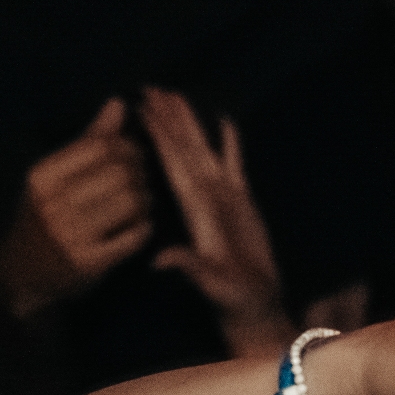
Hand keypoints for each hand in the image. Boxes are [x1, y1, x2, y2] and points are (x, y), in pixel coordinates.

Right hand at [0, 98, 153, 317]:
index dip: (128, 148)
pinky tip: (139, 227)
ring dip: (146, 201)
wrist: (20, 273)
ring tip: (142, 204)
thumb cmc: (43, 217)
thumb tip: (118, 104)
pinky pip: (133, 237)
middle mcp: (53, 204)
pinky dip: (144, 229)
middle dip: (141, 174)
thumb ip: (88, 141)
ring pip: (131, 202)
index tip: (134, 156)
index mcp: (44, 176)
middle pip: (120, 173)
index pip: (101, 147)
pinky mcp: (89, 263)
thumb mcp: (55, 177)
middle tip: (142, 182)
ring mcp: (70, 235)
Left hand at [135, 87, 290, 349]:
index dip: (157, 136)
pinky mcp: (244, 203)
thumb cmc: (231, 299)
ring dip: (190, 125)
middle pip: (182, 151)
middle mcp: (204, 199)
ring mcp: (223, 198)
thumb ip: (187, 266)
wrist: (253, 307)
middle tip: (151, 87)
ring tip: (176, 94)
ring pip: (203, 152)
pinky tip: (225, 120)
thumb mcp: (209, 283)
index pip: (171, 165)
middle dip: (167, 120)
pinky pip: (234, 165)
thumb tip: (159, 261)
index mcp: (193, 210)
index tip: (140, 108)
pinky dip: (230, 144)